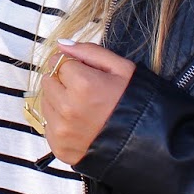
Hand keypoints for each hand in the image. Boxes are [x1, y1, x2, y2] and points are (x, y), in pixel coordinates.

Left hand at [41, 39, 135, 165]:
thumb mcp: (122, 69)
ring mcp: (62, 131)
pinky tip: (81, 124)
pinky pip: (49, 125)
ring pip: (46, 102)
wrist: (148, 144)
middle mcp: (67, 108)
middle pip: (48, 81)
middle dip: (63, 81)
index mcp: (83, 84)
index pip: (58, 62)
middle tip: (85, 91)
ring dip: (59, 101)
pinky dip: (60, 123)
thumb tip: (62, 45)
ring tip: (84, 108)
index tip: (86, 73)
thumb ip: (89, 51)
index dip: (73, 65)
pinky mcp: (60, 147)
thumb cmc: (136, 103)